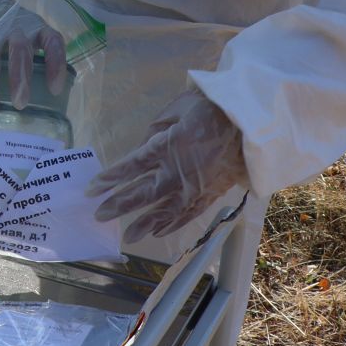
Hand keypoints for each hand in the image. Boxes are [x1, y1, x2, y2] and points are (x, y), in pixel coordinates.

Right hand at [0, 9, 67, 115]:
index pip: (52, 42)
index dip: (56, 64)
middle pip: (19, 50)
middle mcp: (15, 28)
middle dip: (19, 78)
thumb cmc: (17, 30)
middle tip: (20, 104)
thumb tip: (51, 101)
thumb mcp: (34, 35)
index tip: (55, 90)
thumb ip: (42, 60)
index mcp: (37, 28)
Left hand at [88, 88, 245, 236]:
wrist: (253, 125)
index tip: (92, 189)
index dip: (110, 179)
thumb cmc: (213, 109)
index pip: (130, 167)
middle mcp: (176, 172)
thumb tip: (145, 144)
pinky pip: (187, 214)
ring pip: (164, 210)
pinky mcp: (210, 195)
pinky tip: (160, 232)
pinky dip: (173, 224)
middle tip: (99, 216)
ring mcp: (194, 187)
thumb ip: (157, 128)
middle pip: (142, 193)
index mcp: (165, 148)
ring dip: (144, 223)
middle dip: (119, 205)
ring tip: (128, 236)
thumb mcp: (178, 109)